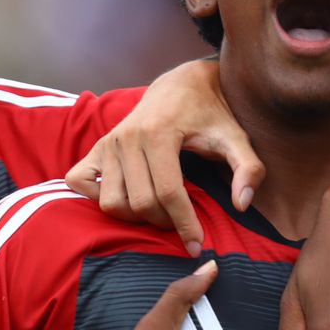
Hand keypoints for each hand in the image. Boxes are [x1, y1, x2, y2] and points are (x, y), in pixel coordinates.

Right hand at [65, 61, 263, 258]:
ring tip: (158, 210)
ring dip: (134, 216)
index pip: (168, 192)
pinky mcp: (96, 147)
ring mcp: (107, 143)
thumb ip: (248, 168)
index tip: (197, 244)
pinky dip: (98, 197)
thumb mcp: (236, 137)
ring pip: (112, 202)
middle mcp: (126, 137)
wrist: (181, 85)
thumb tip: (242, 204)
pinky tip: (126, 197)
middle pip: (140, 202)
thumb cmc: (210, 113)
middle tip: (182, 222)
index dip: (184, 223)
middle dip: (164, 221)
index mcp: (158, 133)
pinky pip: (81, 183)